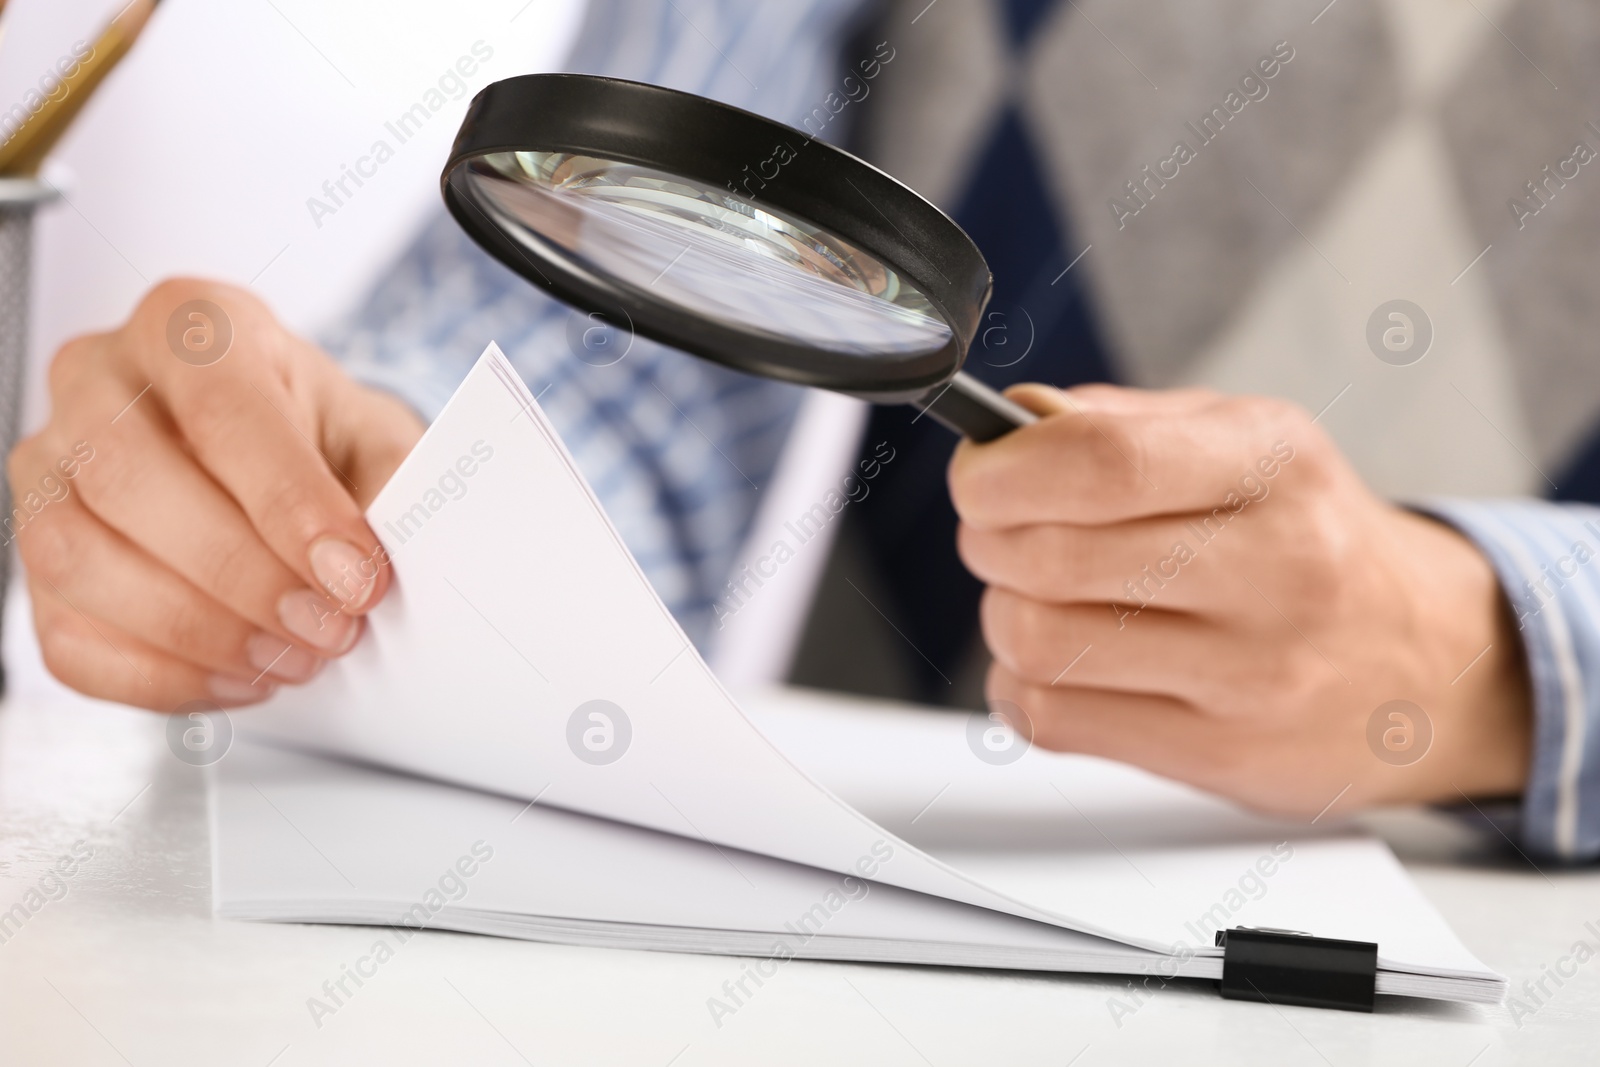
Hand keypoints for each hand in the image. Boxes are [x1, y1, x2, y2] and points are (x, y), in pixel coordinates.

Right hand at [8, 279, 424, 710]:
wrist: (280, 451)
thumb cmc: (320, 432)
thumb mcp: (377, 432)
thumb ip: (395, 481)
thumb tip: (389, 555)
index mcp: (191, 325)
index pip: (223, 410)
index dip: (291, 505)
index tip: (357, 578)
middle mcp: (99, 380)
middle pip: (128, 479)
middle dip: (242, 576)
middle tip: (329, 629)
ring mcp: (48, 468)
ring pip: (76, 558)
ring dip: (195, 633)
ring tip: (292, 658)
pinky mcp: (36, 556)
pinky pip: (69, 637)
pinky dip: (161, 679)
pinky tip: (241, 677)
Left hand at [950, 384, 1530, 815]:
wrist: (1433, 664)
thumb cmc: (1313, 539)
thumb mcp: (1244, 441)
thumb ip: (1117, 423)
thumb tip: (1008, 426)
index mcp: (1273, 464)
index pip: (1101, 461)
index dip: (1004, 470)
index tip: (980, 475)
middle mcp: (1276, 567)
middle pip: (1050, 556)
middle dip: (990, 540)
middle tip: (1003, 535)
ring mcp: (1253, 673)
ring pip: (1040, 641)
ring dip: (1006, 616)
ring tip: (1043, 600)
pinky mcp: (1224, 756)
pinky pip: (1054, 719)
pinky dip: (1022, 688)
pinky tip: (1063, 665)